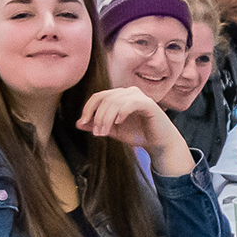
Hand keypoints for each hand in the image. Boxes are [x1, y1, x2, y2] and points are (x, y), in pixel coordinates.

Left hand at [77, 87, 191, 173]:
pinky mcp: (148, 103)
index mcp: (119, 96)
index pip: (99, 96)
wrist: (159, 144)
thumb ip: (97, 125)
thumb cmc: (138, 134)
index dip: (88, 108)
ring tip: (105, 133)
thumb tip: (77, 123)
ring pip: (115, 101)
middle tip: (97, 133)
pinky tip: (119, 123)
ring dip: (106, 118)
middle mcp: (128, 92)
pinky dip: (122, 112)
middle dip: (98, 117)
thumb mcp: (113, 131)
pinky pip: (130, 103)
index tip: (84, 123)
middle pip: (105, 99)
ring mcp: (139, 96)